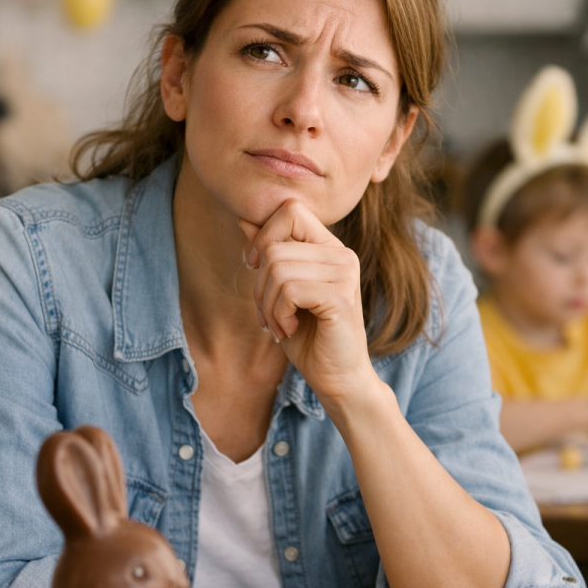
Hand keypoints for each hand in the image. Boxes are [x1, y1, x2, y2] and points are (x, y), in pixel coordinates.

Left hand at [238, 199, 377, 405]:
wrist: (337, 378)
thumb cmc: (308, 336)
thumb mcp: (280, 291)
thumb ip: (269, 253)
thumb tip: (243, 218)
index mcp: (329, 247)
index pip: (290, 210)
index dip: (263, 235)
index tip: (255, 267)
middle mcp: (342, 255)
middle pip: (274, 247)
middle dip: (259, 286)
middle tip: (270, 316)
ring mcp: (345, 274)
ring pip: (278, 269)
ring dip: (268, 306)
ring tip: (281, 325)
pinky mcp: (341, 297)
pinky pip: (289, 291)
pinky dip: (279, 315)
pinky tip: (290, 330)